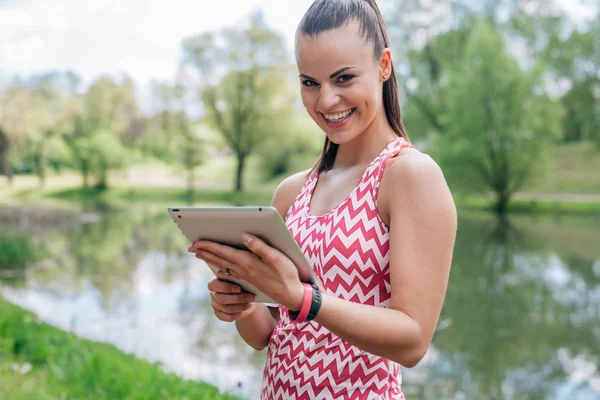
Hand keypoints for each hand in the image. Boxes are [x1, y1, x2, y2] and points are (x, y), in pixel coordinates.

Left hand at [190, 234, 304, 310]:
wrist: (290, 295)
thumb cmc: (287, 274)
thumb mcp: (277, 258)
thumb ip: (260, 247)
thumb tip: (244, 236)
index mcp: (248, 262)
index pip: (224, 252)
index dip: (210, 246)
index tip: (197, 242)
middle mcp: (243, 270)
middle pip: (220, 259)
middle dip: (205, 252)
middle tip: (190, 247)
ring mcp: (245, 276)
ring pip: (222, 266)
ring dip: (210, 259)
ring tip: (199, 254)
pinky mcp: (249, 279)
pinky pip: (229, 272)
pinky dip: (220, 267)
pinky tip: (216, 269)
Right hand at [206, 277, 256, 321]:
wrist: (245, 297)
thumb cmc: (242, 285)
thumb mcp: (240, 280)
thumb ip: (237, 279)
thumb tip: (241, 278)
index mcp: (215, 283)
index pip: (214, 285)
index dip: (226, 287)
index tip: (238, 289)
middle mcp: (213, 294)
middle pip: (221, 299)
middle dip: (238, 299)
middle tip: (250, 297)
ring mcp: (215, 305)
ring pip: (226, 308)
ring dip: (240, 307)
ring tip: (250, 303)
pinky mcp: (220, 314)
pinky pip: (228, 317)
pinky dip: (238, 314)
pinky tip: (245, 309)